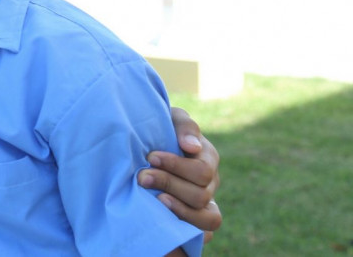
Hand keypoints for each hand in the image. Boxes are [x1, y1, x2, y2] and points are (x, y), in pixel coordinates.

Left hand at [138, 106, 221, 240]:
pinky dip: (189, 229)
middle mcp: (211, 182)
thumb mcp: (172, 118)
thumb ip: (184, 127)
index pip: (201, 170)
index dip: (175, 166)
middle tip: (142, 177)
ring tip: (156, 200)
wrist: (146, 146)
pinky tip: (166, 220)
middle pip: (201, 194)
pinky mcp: (196, 220)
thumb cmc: (160, 129)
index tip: (150, 157)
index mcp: (207, 157)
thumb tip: (191, 147)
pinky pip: (205, 234)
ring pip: (208, 218)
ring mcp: (206, 203)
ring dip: (180, 210)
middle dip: (169, 184)